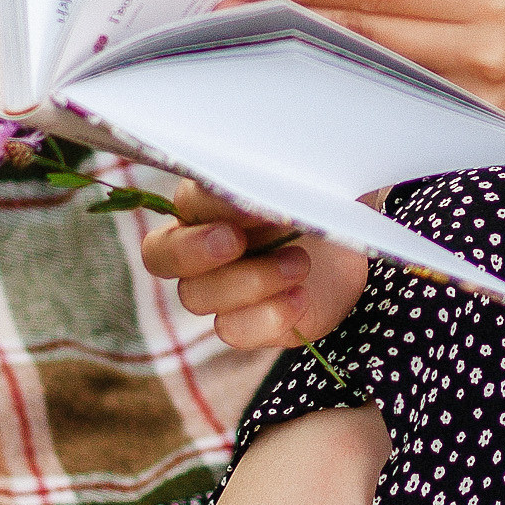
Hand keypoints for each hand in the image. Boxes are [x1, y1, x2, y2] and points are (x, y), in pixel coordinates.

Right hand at [140, 180, 370, 352]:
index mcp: (205, 204)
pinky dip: (269, 315)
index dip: (213, 203)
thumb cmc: (313, 212)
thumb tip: (275, 175)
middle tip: (237, 241)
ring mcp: (212, 290)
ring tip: (299, 264)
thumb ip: (278, 183)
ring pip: (196, 296)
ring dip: (252, 280)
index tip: (255, 201)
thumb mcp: (301, 190)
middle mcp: (196, 247)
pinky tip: (301, 297)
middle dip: (195, 249)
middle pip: (160, 255)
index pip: (186, 201)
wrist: (344, 259)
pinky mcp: (238, 325)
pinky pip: (233, 329)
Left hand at [235, 0, 504, 170]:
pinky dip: (357, 77)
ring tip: (266, 32)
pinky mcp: (467, 128)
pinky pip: (397, 97)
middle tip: (237, 7)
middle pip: (365, 30)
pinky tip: (323, 65)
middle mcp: (482, 48)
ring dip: (317, 49)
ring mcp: (472, 97)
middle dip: (297, 16)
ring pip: (373, 68)